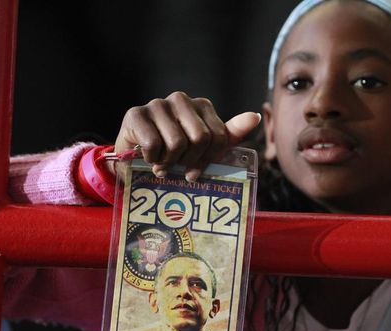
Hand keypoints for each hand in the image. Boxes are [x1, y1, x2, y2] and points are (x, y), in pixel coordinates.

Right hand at [114, 92, 260, 180]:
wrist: (135, 163)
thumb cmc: (174, 155)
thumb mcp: (206, 148)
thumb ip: (230, 134)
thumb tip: (255, 116)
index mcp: (201, 105)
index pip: (219, 136)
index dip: (208, 160)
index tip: (195, 170)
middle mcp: (180, 99)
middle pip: (200, 138)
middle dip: (189, 161)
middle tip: (178, 167)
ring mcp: (157, 104)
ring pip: (177, 143)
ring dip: (169, 162)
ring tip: (163, 163)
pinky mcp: (136, 114)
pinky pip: (154, 144)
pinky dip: (152, 159)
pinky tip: (148, 158)